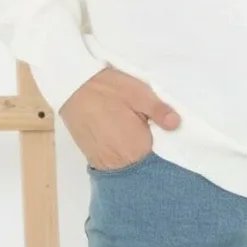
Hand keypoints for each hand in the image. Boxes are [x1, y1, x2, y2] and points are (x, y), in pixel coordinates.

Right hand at [58, 65, 180, 170]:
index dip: (163, 141)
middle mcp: (119, 162)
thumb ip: (158, 111)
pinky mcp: (90, 156)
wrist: (70, 85)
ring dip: (131, 145)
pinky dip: (117, 146)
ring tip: (130, 124)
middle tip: (145, 122)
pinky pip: (111, 156)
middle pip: (142, 160)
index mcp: (136, 148)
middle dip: (147, 143)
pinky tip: (117, 129)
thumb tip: (177, 124)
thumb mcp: (138, 93)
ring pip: (126, 159)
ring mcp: (102, 161)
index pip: (159, 154)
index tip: (163, 128)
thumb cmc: (107, 88)